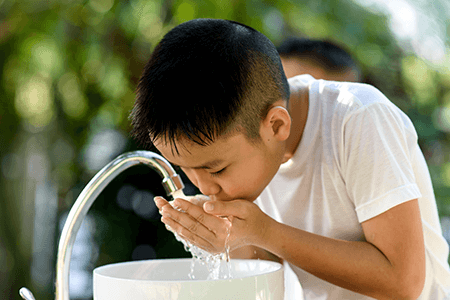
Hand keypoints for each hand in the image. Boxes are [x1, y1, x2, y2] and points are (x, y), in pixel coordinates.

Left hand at [154, 196, 272, 253]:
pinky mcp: (212, 248)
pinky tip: (174, 225)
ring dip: (175, 224)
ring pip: (190, 235)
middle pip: (191, 226)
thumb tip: (206, 206)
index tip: (176, 199)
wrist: (260, 233)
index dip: (187, 207)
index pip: (201, 217)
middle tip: (162, 205)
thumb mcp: (243, 207)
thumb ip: (224, 207)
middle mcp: (217, 241)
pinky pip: (193, 241)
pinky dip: (182, 233)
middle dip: (175, 215)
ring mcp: (214, 247)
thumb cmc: (253, 217)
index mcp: (225, 230)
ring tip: (163, 215)